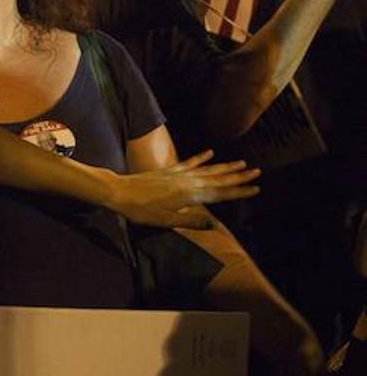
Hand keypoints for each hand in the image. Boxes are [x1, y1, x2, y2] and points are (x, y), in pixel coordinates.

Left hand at [112, 150, 258, 227]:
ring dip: (225, 167)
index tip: (256, 189)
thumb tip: (213, 223)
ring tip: (242, 163)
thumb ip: (190, 221)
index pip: (220, 194)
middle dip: (238, 177)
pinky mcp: (168, 170)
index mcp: (190, 195)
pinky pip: (189, 162)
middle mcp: (188, 182)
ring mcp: (178, 174)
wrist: (119, 191)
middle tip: (257, 171)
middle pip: (218, 179)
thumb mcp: (166, 221)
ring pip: (207, 169)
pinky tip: (211, 152)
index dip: (239, 192)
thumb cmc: (140, 211)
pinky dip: (200, 157)